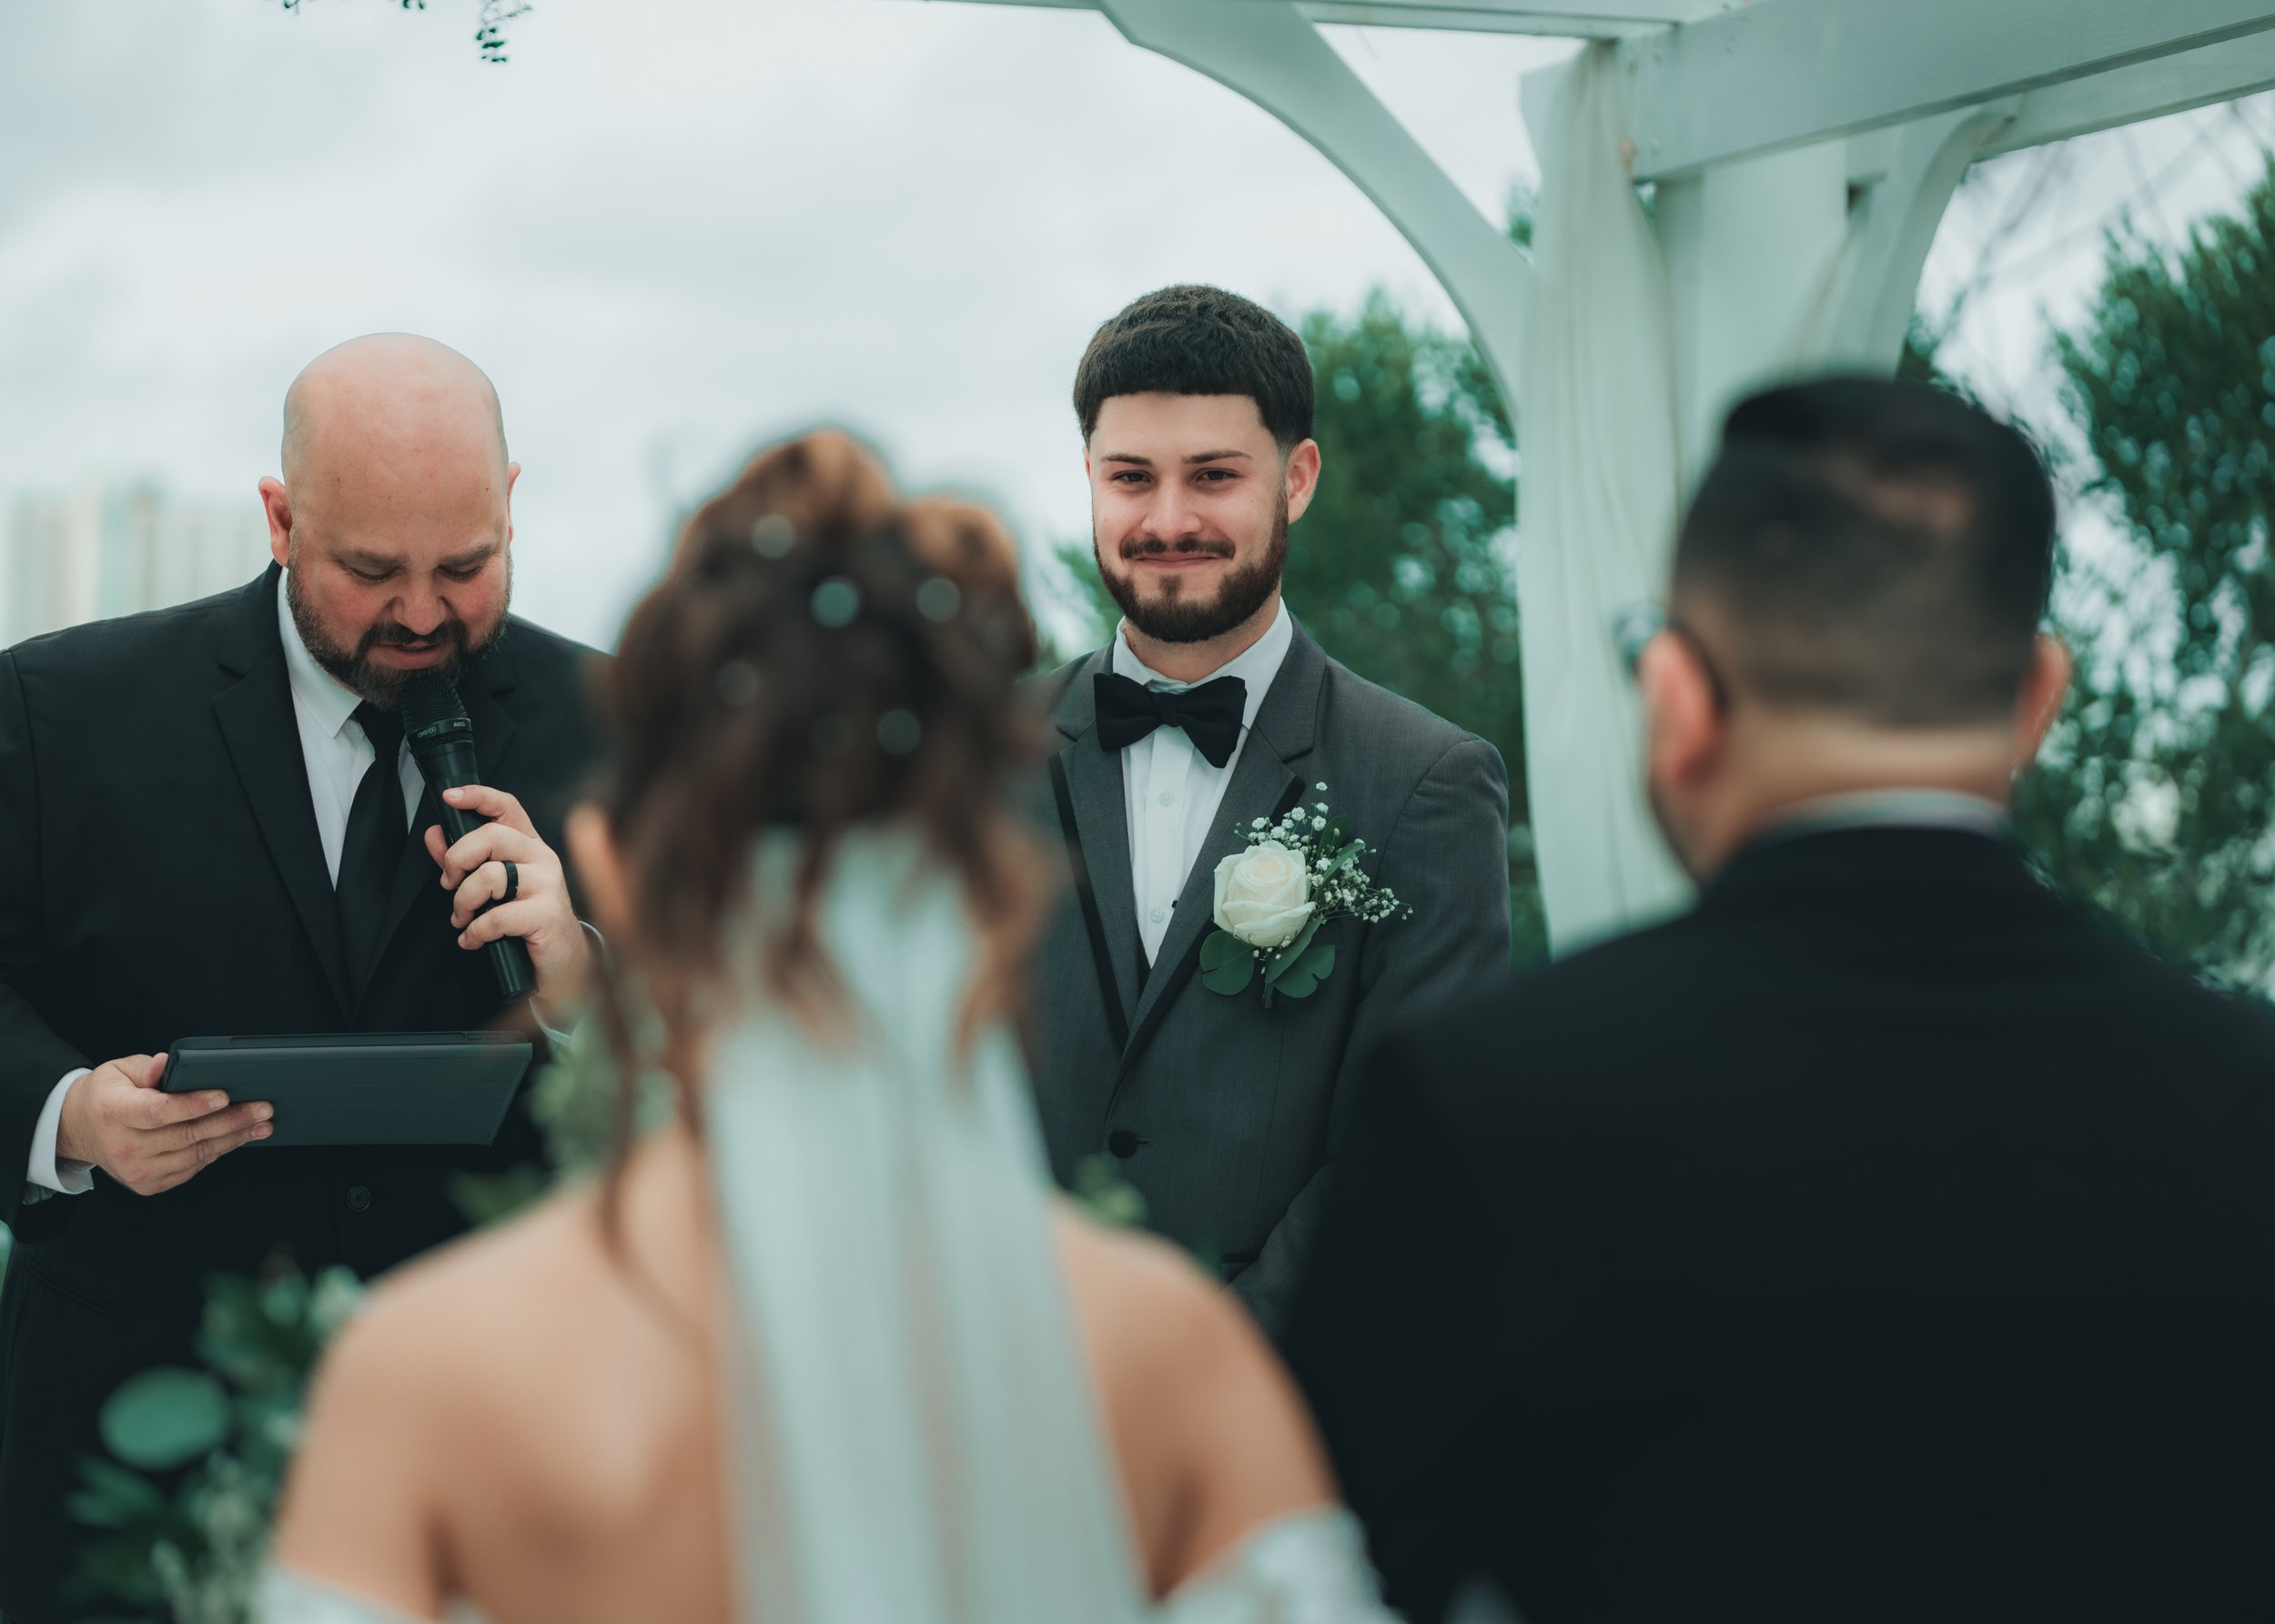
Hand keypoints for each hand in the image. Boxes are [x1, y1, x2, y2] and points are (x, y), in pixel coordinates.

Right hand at [56, 1053, 273, 1196]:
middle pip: (186, 1135)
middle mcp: (124, 1146)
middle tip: (262, 1108)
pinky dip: (216, 1152)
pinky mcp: (148, 1184)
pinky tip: (237, 1138)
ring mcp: (136, 1170)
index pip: (159, 1112)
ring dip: (233, 1139)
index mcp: (114, 1112)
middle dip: (230, 1121)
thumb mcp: (119, 1070)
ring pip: (194, 1155)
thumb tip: (166, 1063)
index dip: (194, 1105)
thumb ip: (147, 1067)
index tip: (224, 1096)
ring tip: (261, 1125)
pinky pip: (191, 1168)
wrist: (80, 1130)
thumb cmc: (106, 1095)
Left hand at [426, 783, 589, 1003]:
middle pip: (492, 836)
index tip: (450, 796)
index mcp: (530, 847)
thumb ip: (463, 861)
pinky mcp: (546, 915)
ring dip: (463, 902)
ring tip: (461, 919)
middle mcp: (543, 859)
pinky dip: (474, 932)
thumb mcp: (494, 889)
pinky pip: (496, 917)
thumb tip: (434, 834)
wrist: (565, 965)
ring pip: (490, 876)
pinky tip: (472, 940)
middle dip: (457, 859)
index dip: (478, 796)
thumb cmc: (528, 923)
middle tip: (450, 883)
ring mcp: (548, 885)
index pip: (508, 807)